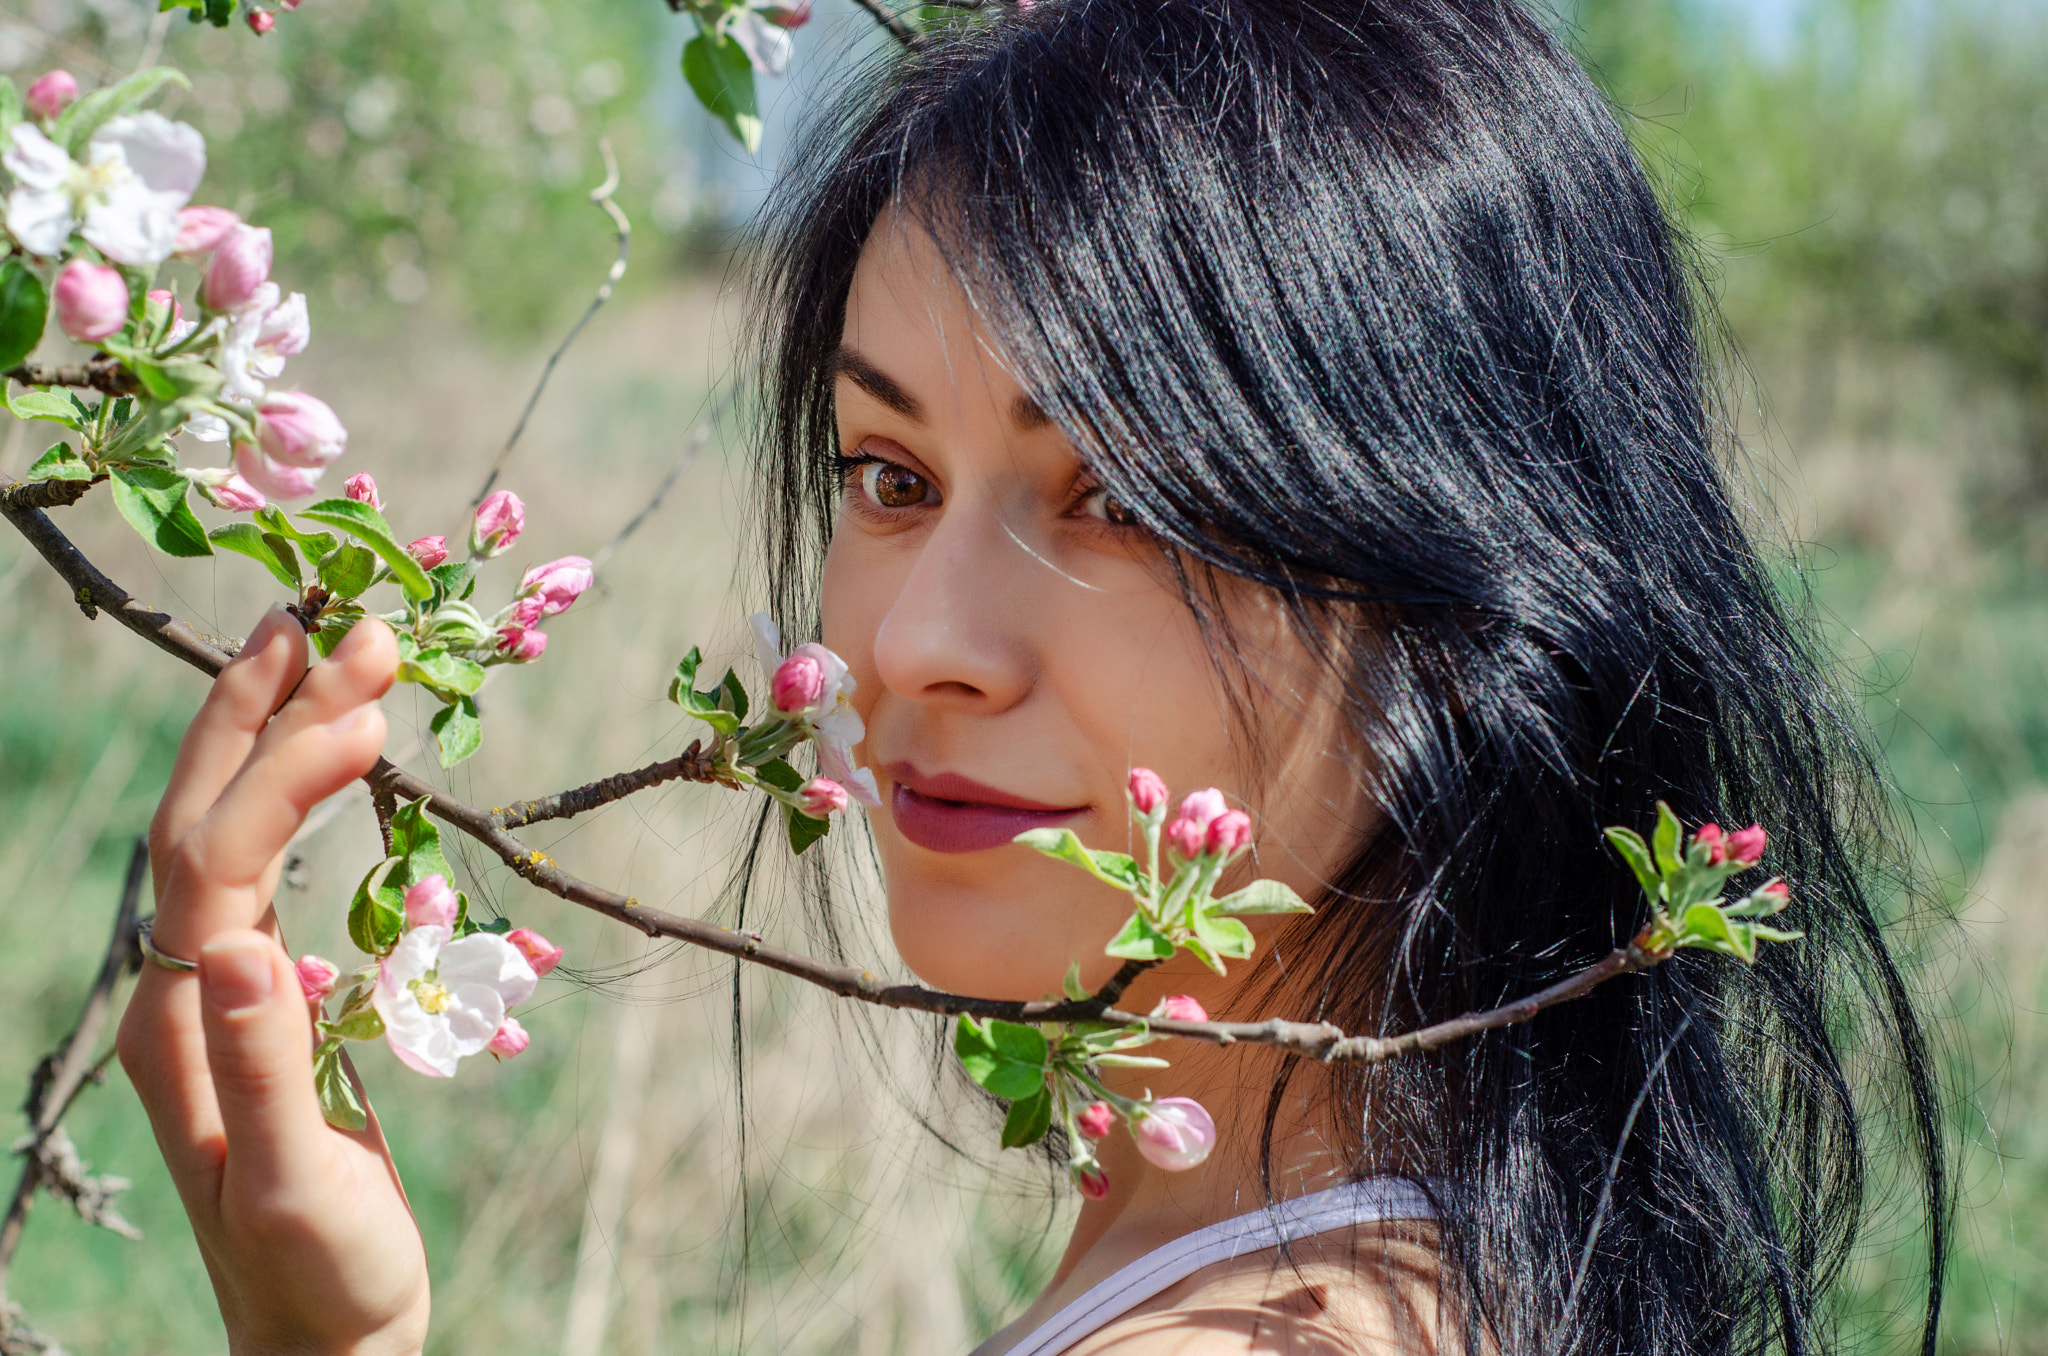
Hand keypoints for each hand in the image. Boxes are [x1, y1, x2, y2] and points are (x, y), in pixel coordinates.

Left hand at [117, 610, 428, 1354]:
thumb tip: (238, 946)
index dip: (279, 780)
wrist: (325, 1343)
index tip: (365, 711)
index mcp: (186, 1030)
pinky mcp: (262, 999)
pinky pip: (266, 863)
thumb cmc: (321, 1280)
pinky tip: (331, 754)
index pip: (213, 868)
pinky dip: (297, 792)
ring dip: (276, 734)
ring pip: (227, 832)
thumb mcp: (294, 1189)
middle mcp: (186, 993)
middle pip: (204, 822)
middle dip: (267, 715)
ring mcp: (218, 991)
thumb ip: (260, 1067)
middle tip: (348, 623)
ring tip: (332, 648)